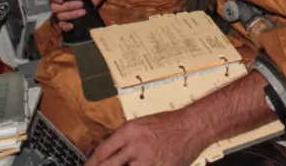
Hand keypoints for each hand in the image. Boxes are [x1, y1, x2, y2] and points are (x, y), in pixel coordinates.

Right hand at [44, 0, 106, 31]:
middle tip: (81, 3)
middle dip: (68, 7)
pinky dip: (65, 26)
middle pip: (55, 7)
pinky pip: (63, 24)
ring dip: (70, 15)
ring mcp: (65, 8)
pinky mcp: (71, 15)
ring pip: (60, 16)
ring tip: (83, 10)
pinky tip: (72, 26)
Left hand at [85, 111, 200, 165]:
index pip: (102, 151)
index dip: (92, 162)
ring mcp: (147, 160)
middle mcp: (136, 145)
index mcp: (130, 131)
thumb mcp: (142, 123)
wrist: (193, 126)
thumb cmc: (170, 123)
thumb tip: (106, 151)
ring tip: (125, 164)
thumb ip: (124, 137)